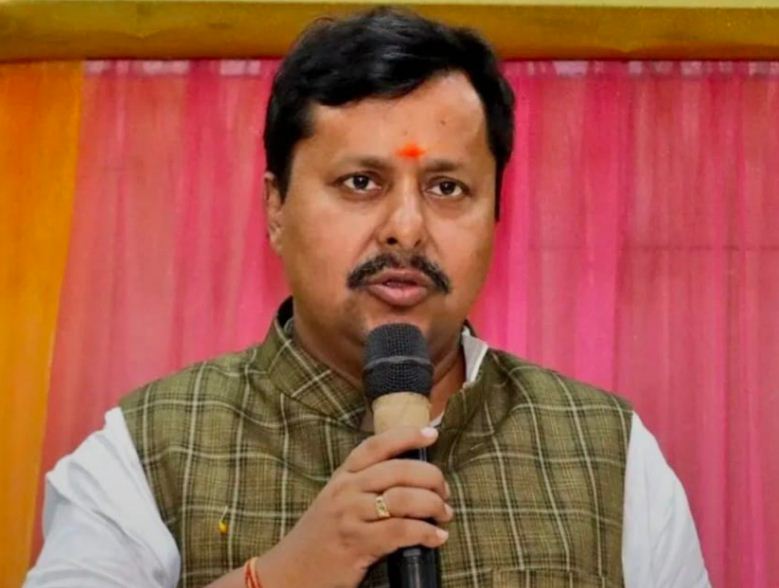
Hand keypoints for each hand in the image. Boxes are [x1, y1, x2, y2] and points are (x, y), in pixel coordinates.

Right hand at [256, 426, 452, 587]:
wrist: (291, 569)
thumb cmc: (323, 533)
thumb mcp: (338, 498)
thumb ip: (367, 483)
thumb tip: (413, 476)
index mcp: (343, 475)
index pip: (376, 445)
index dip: (405, 435)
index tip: (431, 432)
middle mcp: (346, 490)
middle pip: (398, 470)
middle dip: (431, 477)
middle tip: (444, 491)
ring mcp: (351, 516)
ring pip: (403, 499)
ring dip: (433, 505)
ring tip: (445, 515)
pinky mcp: (357, 544)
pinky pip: (401, 532)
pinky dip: (426, 533)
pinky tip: (437, 537)